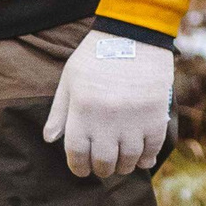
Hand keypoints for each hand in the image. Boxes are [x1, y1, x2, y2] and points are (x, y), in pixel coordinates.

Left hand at [44, 30, 174, 177]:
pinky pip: (151, 149)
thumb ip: (59, 111)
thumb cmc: (95, 56)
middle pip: (104, 162)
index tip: (81, 170)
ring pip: (128, 159)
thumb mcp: (70, 79)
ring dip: (123, 166)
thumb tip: (50, 139)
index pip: (77, 153)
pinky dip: (145, 159)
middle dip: (101, 169)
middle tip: (101, 167)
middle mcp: (107, 120)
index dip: (78, 167)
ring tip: (119, 164)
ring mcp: (133, 120)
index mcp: (82, 110)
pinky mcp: (155, 117)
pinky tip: (140, 160)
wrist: (134, 36)